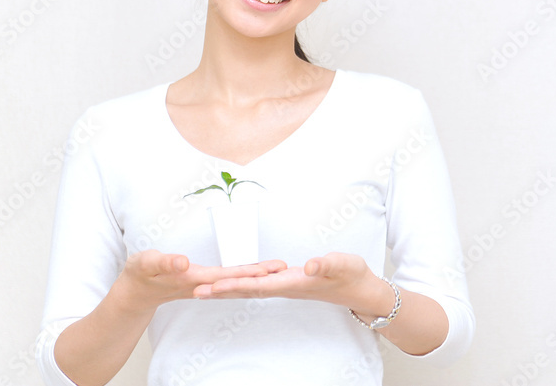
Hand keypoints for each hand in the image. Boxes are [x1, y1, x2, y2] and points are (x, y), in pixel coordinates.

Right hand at [113, 249, 286, 313]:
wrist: (133, 292)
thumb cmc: (139, 274)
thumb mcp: (147, 264)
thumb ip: (164, 263)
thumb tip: (183, 263)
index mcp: (192, 279)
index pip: (225, 276)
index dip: (246, 272)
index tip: (267, 270)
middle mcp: (201, 284)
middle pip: (235, 279)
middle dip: (259, 274)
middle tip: (283, 267)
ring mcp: (201, 285)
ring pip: (233, 281)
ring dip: (254, 275)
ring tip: (275, 269)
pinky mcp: (200, 283)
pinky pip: (226, 280)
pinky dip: (241, 276)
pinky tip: (253, 274)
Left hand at [193, 252, 387, 311]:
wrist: (362, 292)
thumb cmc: (353, 277)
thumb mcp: (344, 265)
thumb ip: (328, 265)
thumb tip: (311, 266)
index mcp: (295, 283)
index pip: (258, 285)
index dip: (234, 285)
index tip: (212, 287)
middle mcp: (286, 287)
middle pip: (247, 290)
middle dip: (221, 290)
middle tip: (194, 290)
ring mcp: (287, 286)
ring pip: (251, 288)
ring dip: (228, 288)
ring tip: (205, 288)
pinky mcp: (290, 282)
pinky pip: (259, 284)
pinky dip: (243, 282)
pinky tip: (234, 280)